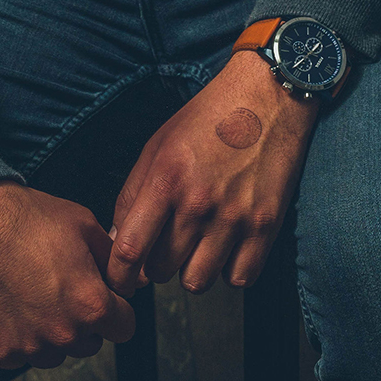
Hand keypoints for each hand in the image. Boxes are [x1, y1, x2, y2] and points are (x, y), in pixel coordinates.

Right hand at [0, 181, 135, 369]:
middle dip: (83, 319)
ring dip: (52, 332)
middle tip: (60, 286)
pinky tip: (11, 302)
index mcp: (90, 304)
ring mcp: (29, 347)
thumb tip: (125, 278)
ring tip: (33, 292)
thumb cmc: (23, 218)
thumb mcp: (82, 224)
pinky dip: (19, 335)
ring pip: (56, 352)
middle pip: (90, 342)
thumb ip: (111, 258)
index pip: (124, 328)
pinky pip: (22, 354)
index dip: (118, 309)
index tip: (105, 298)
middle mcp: (63, 334)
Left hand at [106, 51, 317, 297]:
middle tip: (167, 243)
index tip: (119, 283)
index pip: (129, 249)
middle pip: (161, 270)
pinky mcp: (265, 226)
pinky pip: (239, 279)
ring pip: (197, 282)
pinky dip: (230, 270)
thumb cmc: (205, 119)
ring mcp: (233, 217)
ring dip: (192, 270)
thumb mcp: (157, 145)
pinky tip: (228, 246)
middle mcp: (197, 202)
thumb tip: (115, 241)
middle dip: (157, 264)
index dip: (118, 276)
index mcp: (165, 179)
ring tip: (198, 244)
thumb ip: (133, 194)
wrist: (264, 97)